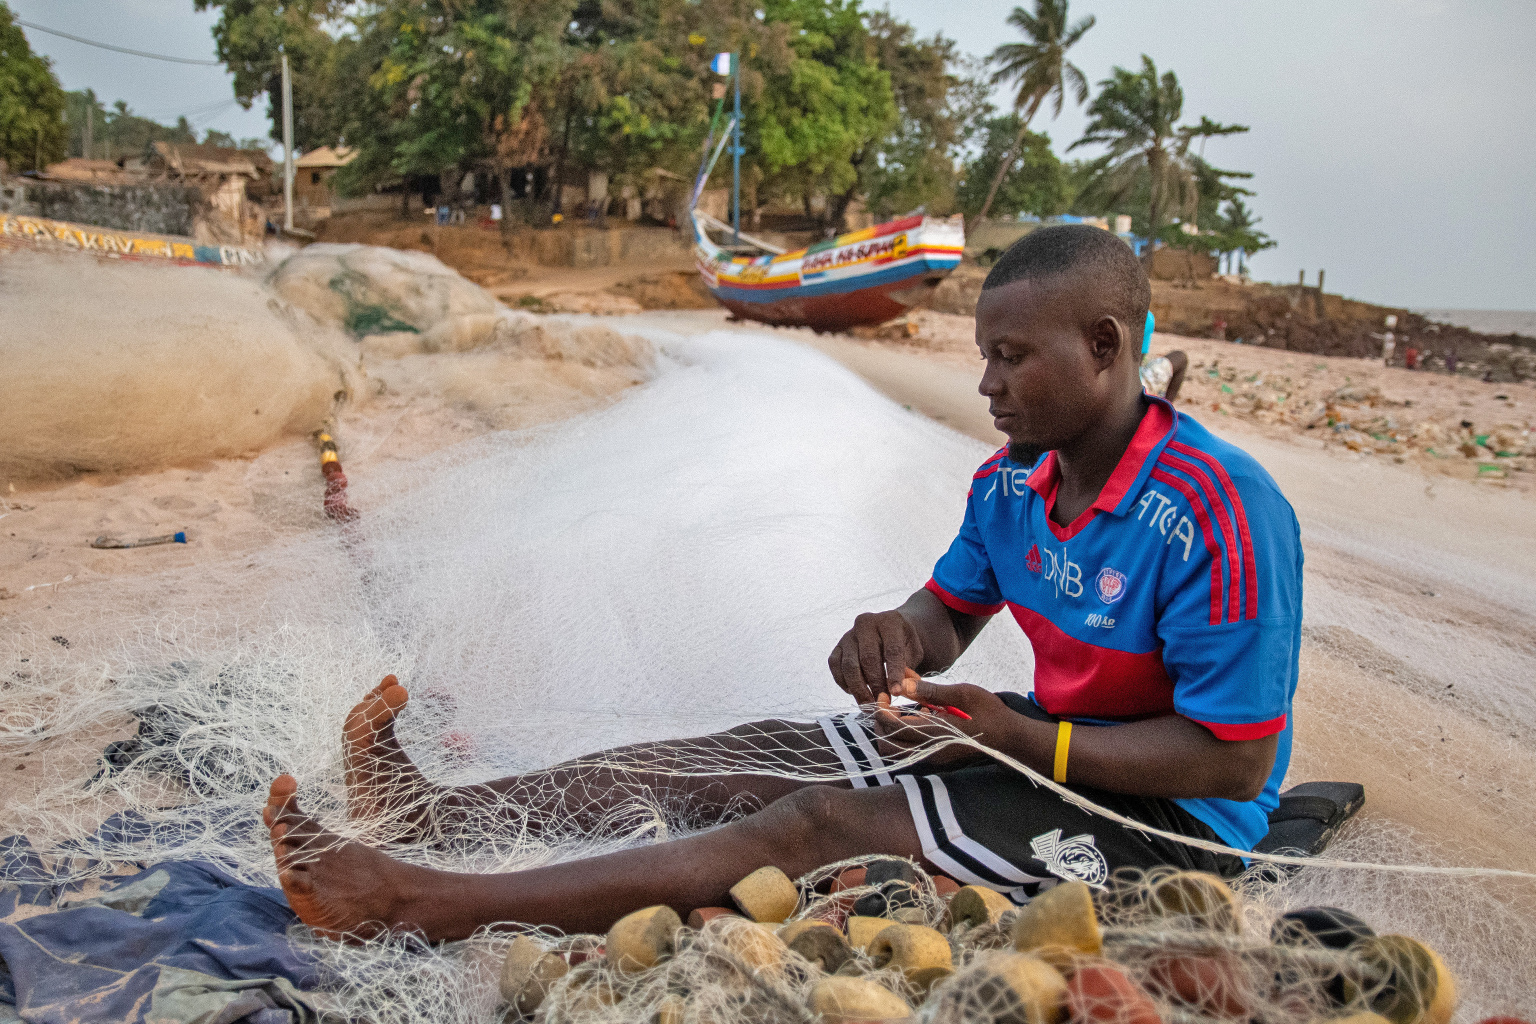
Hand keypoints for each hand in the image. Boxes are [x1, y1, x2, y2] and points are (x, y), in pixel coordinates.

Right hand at [828, 610, 925, 704]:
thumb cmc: (905, 645)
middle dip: (875, 684)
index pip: (892, 650)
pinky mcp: (837, 647)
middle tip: (882, 702)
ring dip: (859, 688)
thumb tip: (901, 689)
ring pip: (849, 665)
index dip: (894, 673)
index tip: (896, 693)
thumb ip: (908, 668)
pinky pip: (835, 667)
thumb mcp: (914, 652)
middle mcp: (866, 624)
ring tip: (869, 704)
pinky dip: (843, 683)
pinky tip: (854, 692)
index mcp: (889, 621)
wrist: (889, 634)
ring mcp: (849, 635)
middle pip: (868, 658)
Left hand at [868, 672, 1018, 766]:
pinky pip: (909, 752)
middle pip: (885, 745)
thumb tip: (903, 684)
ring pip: (895, 753)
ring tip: (903, 710)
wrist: (1010, 738)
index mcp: (935, 734)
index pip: (891, 726)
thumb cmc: (990, 712)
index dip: (881, 708)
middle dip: (881, 723)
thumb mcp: (964, 693)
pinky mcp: (937, 759)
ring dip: (891, 732)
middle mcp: (930, 752)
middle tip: (889, 703)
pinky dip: (904, 737)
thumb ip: (931, 690)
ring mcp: (933, 759)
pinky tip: (920, 717)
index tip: (886, 692)